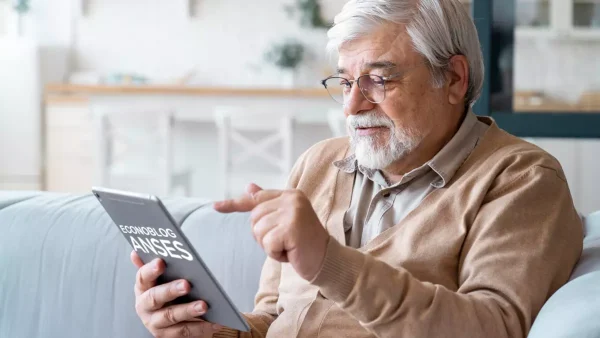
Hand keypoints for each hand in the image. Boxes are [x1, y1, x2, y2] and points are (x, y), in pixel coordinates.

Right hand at [130, 251, 223, 337]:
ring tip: (204, 305)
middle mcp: (144, 307)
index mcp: (142, 288)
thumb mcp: (159, 280)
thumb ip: (151, 267)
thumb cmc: (166, 294)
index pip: (142, 277)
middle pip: (155, 298)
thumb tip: (136, 252)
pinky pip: (184, 331)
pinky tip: (213, 321)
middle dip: (170, 290)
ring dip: (188, 310)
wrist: (170, 321)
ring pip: (171, 316)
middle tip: (187, 284)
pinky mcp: (167, 336)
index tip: (161, 262)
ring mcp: (155, 323)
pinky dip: (200, 327)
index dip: (150, 270)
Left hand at [214, 184, 330, 280]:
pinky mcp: (291, 228)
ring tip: (289, 246)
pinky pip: (266, 243)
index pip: (256, 198)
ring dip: (270, 245)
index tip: (215, 206)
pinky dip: (275, 253)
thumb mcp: (286, 220)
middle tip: (285, 240)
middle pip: (254, 218)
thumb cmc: (304, 242)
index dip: (233, 204)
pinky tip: (290, 252)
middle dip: (264, 235)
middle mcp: (291, 199)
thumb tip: (249, 187)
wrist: (326, 259)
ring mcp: (292, 212)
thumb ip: (268, 204)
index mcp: (290, 194)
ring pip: (258, 231)